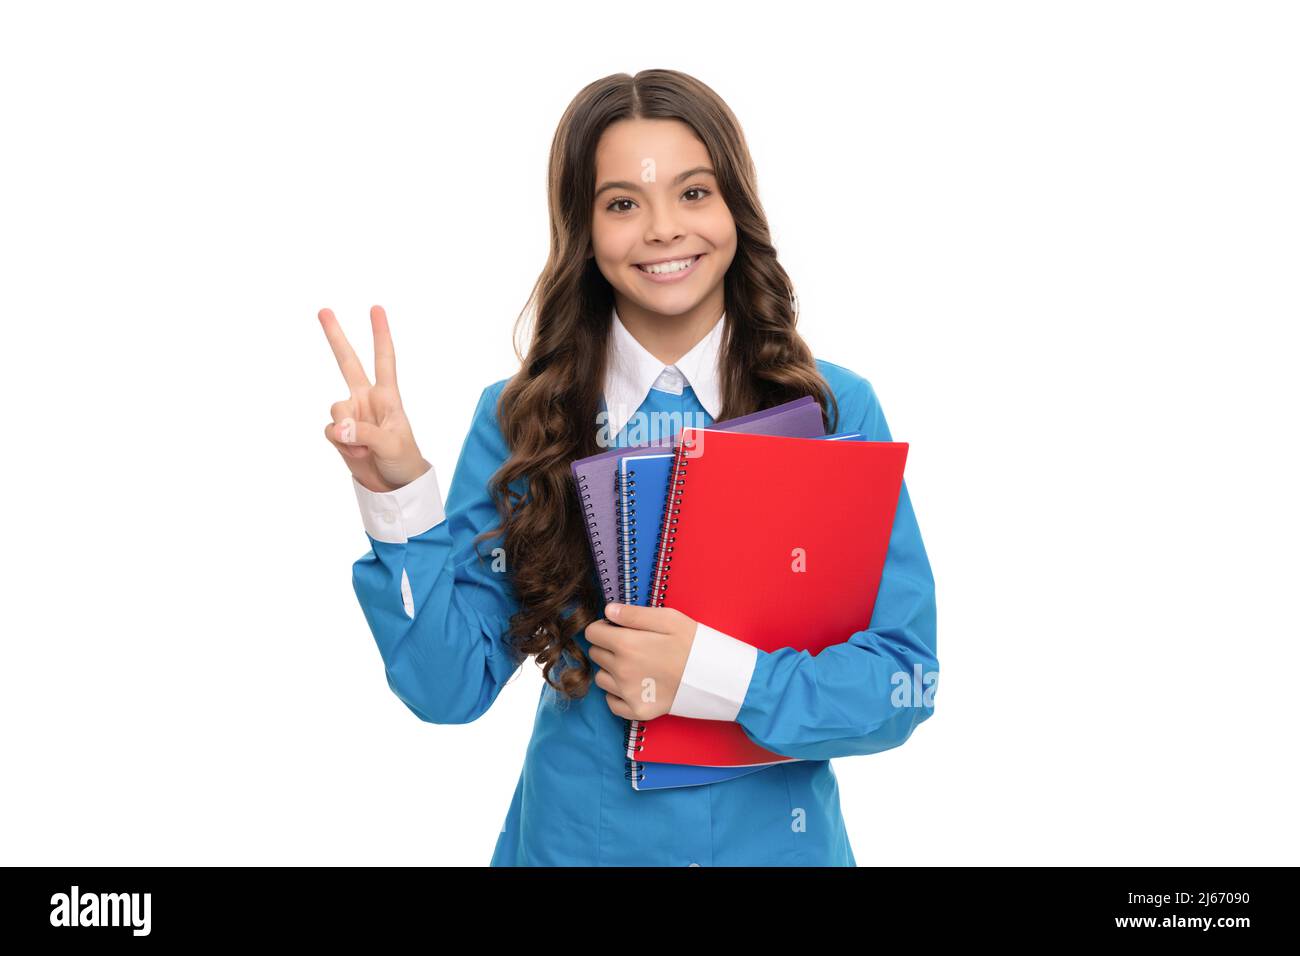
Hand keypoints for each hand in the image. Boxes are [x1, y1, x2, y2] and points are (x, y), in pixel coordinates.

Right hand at [318, 305, 428, 492]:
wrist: (394, 486)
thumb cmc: (403, 460)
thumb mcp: (391, 445)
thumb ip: (364, 433)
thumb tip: (338, 427)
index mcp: (387, 396)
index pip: (384, 359)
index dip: (380, 334)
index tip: (376, 309)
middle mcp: (366, 399)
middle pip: (347, 362)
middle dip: (335, 337)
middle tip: (323, 310)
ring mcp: (351, 415)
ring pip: (334, 409)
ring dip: (346, 431)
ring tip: (366, 447)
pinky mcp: (339, 433)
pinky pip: (330, 432)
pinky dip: (341, 445)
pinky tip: (357, 453)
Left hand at [586, 603, 697, 720]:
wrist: (716, 677)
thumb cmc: (693, 643)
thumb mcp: (668, 618)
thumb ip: (633, 614)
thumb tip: (608, 610)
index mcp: (626, 644)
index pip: (592, 633)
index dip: (603, 627)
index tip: (617, 628)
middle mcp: (621, 670)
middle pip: (596, 654)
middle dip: (608, 647)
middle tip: (632, 646)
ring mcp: (628, 694)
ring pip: (601, 678)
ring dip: (611, 670)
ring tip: (635, 666)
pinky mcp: (637, 711)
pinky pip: (611, 703)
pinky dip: (618, 694)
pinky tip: (635, 685)